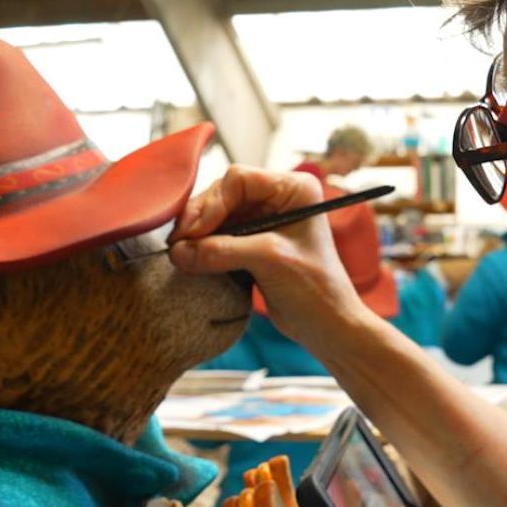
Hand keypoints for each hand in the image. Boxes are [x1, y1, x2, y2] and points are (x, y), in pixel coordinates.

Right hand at [169, 166, 374, 353]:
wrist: (328, 327)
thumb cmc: (316, 290)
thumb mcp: (270, 261)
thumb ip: (223, 251)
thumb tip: (178, 251)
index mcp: (293, 189)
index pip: (239, 180)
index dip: (212, 203)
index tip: (192, 233)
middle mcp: (277, 198)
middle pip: (223, 195)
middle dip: (199, 219)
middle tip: (178, 245)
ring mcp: (263, 220)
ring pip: (216, 216)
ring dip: (197, 234)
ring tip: (180, 254)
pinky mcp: (251, 242)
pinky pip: (218, 236)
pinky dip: (203, 247)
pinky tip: (191, 259)